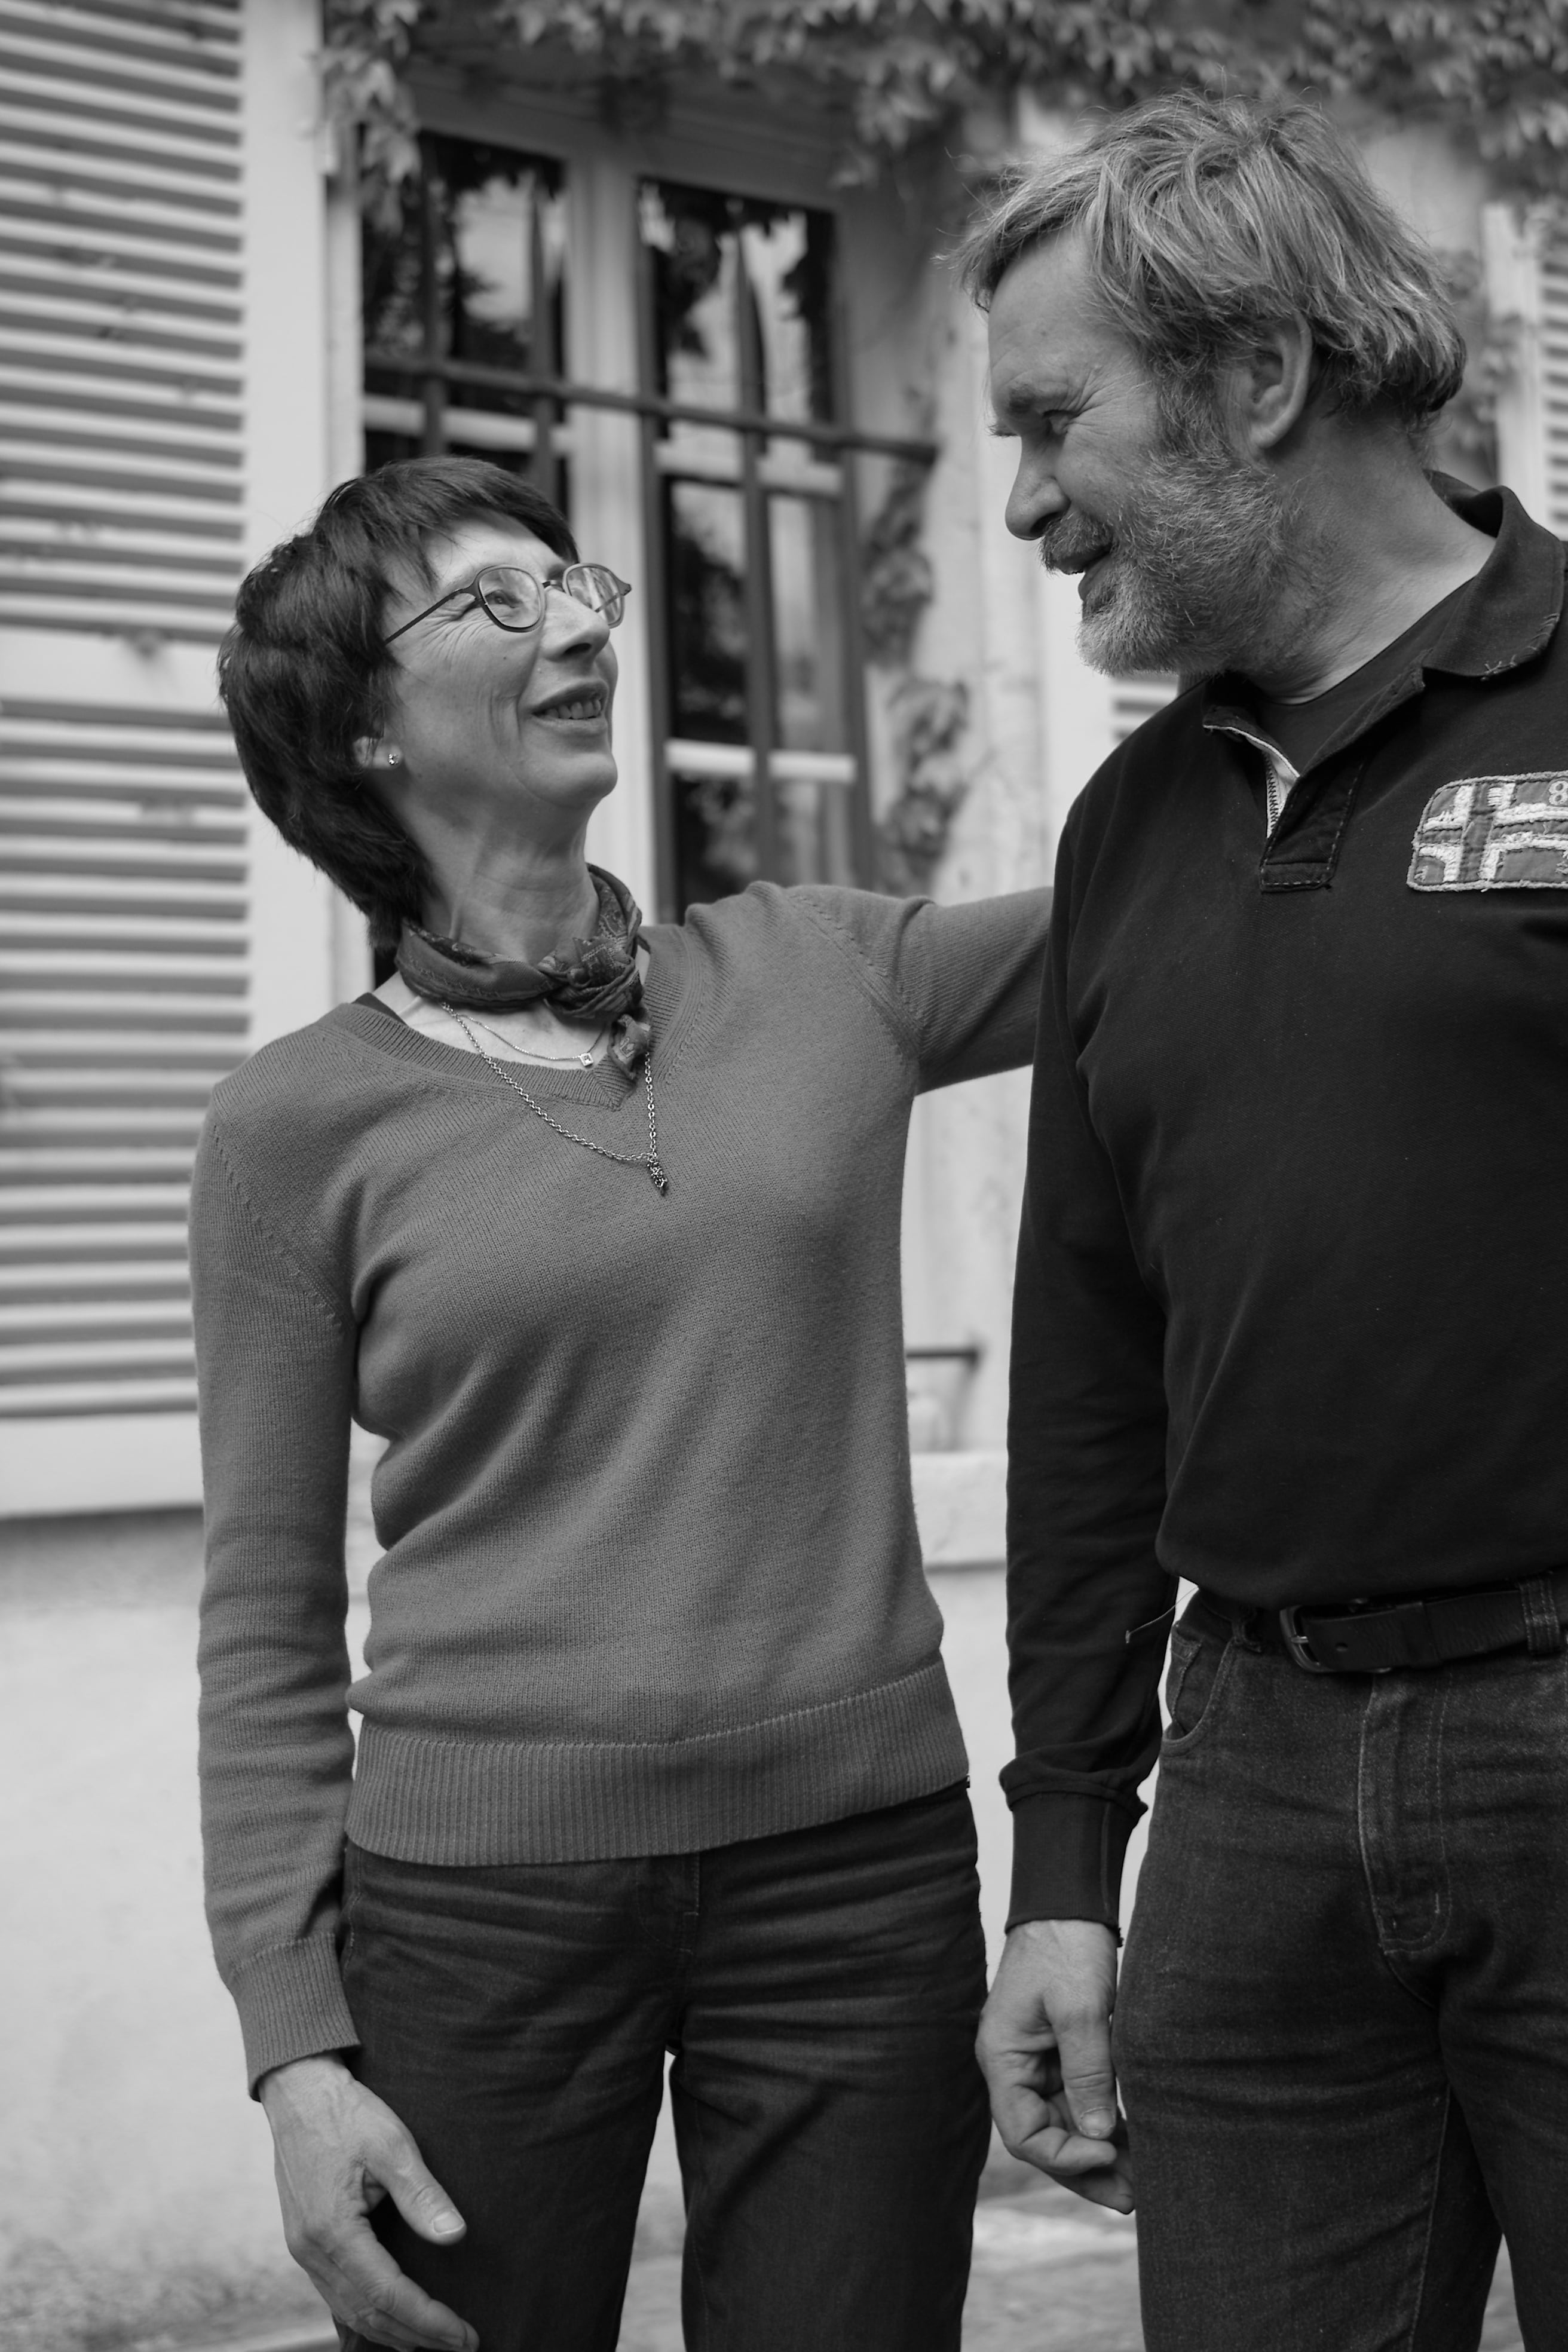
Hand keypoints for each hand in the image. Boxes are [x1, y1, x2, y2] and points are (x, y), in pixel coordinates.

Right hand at [259, 2054, 477, 2351]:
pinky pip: (337, 2295)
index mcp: (332, 2231)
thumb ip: (421, 2194)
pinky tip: (393, 2319)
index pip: (388, 2295)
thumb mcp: (391, 2143)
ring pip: (349, 2311)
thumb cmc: (346, 2112)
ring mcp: (304, 2251)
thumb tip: (456, 2237)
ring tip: (436, 2340)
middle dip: (418, 2335)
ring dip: (393, 2331)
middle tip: (462, 2345)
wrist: (298, 2091)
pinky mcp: (305, 2243)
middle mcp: (312, 2252)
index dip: (430, 2320)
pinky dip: (368, 2315)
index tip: (466, 2336)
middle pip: (368, 2314)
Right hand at [977, 1918, 1133, 2212]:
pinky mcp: (1062, 2055)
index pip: (1024, 2134)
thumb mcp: (1080, 2009)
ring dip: (1100, 2154)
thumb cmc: (1066, 1946)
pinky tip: (1135, 2145)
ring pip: (1065, 2126)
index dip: (1065, 2154)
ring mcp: (1038, 2063)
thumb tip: (1098, 2134)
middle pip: (1046, 2138)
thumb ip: (1088, 2074)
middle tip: (1134, 2199)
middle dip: (1087, 2170)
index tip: (1109, 2149)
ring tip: (1143, 2183)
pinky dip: (1104, 2126)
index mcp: (1003, 2058)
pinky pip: (1078, 2103)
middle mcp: (1015, 2068)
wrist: (1069, 1902)